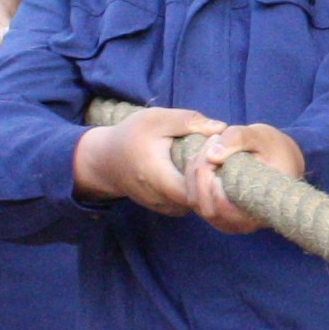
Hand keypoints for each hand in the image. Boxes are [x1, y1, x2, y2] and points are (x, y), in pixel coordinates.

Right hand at [71, 104, 226, 213]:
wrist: (106, 161)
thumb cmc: (131, 136)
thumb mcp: (156, 119)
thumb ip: (188, 121)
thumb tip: (221, 127)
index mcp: (159, 178)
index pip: (197, 192)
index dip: (211, 175)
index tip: (215, 151)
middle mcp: (164, 200)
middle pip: (203, 201)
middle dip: (216, 181)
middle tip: (221, 157)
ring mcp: (167, 208)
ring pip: (200, 205)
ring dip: (211, 188)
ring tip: (214, 163)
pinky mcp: (169, 209)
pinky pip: (193, 205)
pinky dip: (203, 192)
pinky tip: (205, 173)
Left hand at [182, 122, 304, 232]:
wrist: (281, 160)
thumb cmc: (274, 149)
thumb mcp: (262, 137)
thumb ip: (239, 139)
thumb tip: (211, 155)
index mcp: (259, 210)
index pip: (225, 210)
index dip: (213, 187)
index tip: (215, 157)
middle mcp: (242, 223)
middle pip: (206, 206)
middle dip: (201, 171)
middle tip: (212, 142)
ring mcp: (227, 221)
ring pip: (195, 203)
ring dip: (194, 172)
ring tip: (209, 147)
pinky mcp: (215, 213)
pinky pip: (193, 199)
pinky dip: (192, 177)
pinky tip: (203, 158)